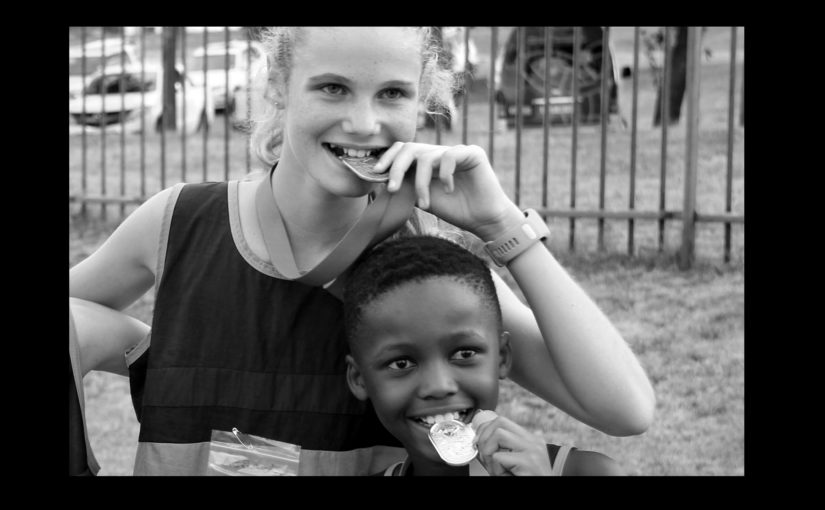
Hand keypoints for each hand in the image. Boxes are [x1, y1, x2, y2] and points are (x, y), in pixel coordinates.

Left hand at [375, 142, 522, 241]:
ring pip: (427, 156)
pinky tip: (450, 190)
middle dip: (397, 168)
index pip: (403, 149)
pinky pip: (450, 156)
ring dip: (421, 183)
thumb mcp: (423, 198)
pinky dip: (445, 175)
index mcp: (428, 161)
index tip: (376, 173)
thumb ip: (407, 186)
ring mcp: (456, 151)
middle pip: (410, 147)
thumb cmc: (456, 210)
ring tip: (425, 203)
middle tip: (393, 189)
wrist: (484, 220)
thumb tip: (383, 179)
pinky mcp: (472, 153)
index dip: (388, 158)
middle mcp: (440, 153)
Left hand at [472, 414, 552, 475]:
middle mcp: (534, 441)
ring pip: (499, 434)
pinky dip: (495, 468)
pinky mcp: (529, 461)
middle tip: (483, 454)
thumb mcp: (513, 462)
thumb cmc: (526, 480)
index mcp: (531, 440)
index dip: (484, 429)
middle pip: (500, 422)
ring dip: (489, 452)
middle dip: (484, 437)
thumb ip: (501, 449)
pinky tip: (504, 475)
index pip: (502, 421)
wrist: (544, 493)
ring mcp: (533, 450)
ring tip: (494, 467)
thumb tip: (478, 440)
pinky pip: (500, 457)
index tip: (477, 442)